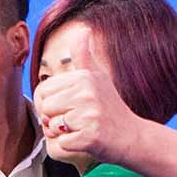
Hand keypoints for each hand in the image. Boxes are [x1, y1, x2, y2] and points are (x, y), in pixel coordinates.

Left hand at [32, 29, 143, 167]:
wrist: (132, 137)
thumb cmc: (111, 108)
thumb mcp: (99, 77)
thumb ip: (85, 56)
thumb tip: (83, 30)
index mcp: (85, 76)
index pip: (44, 91)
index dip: (51, 103)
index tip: (70, 107)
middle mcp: (87, 92)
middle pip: (45, 108)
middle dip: (56, 118)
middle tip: (78, 120)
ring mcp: (90, 114)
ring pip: (51, 126)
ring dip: (63, 133)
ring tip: (82, 129)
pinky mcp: (90, 136)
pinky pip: (62, 144)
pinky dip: (71, 146)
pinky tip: (86, 140)